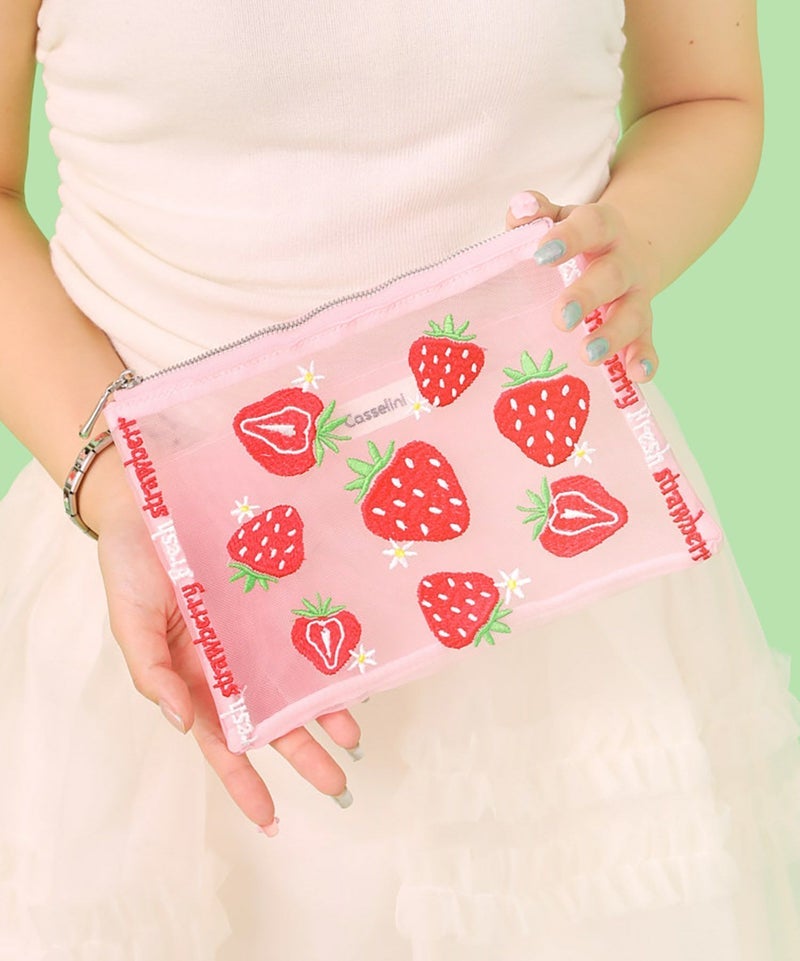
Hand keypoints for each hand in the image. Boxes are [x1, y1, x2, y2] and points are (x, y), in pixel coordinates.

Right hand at [85, 456, 360, 832]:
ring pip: (294, 682)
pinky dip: (326, 654)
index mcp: (190, 677)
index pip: (221, 742)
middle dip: (302, 755)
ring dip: (323, 712)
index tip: (271, 820)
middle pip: (269, 721)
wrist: (149, 497)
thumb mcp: (130, 622)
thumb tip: (177, 721)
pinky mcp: (273, 598)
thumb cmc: (131, 563)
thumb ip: (150, 672)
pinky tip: (352, 672)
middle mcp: (228, 662)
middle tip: (339, 784)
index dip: (245, 782)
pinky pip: (303, 632)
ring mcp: (253, 631)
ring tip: (355, 739)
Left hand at [506, 190, 658, 382]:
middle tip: (562, 319)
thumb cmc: (577, 239)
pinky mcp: (643, 325)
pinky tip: (636, 376)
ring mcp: (636, 295)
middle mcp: (624, 261)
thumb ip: (537, 215)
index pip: (590, 225)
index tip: (541, 255)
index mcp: (602, 228)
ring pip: (632, 314)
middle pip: (612, 275)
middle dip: (588, 296)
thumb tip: (520, 209)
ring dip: (613, 335)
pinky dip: (644, 359)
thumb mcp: (559, 220)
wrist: (629, 248)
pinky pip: (647, 342)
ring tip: (589, 354)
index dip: (568, 239)